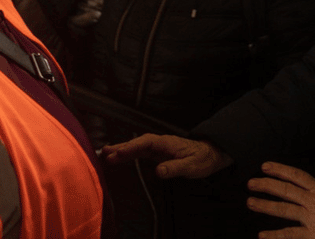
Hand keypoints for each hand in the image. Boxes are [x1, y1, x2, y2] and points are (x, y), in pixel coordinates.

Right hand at [100, 133, 232, 178]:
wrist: (209, 155)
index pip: (145, 143)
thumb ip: (175, 168)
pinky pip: (140, 151)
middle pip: (137, 142)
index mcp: (167, 143)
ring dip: (122, 150)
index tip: (118, 153)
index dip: (131, 147)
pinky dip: (128, 153)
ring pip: (137, 146)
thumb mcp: (191, 166)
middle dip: (121, 147)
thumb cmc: (202, 159)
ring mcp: (158, 147)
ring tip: (105, 154)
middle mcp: (160, 143)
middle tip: (104, 153)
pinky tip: (119, 157)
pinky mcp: (157, 153)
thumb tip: (159, 171)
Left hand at [247, 162, 314, 238]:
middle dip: (266, 185)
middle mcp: (313, 201)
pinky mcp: (312, 235)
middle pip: (285, 189)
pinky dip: (274, 235)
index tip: (265, 166)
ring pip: (283, 209)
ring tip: (251, 202)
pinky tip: (262, 235)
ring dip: (265, 205)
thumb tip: (308, 190)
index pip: (296, 175)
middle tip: (251, 183)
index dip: (279, 169)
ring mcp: (311, 217)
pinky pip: (289, 234)